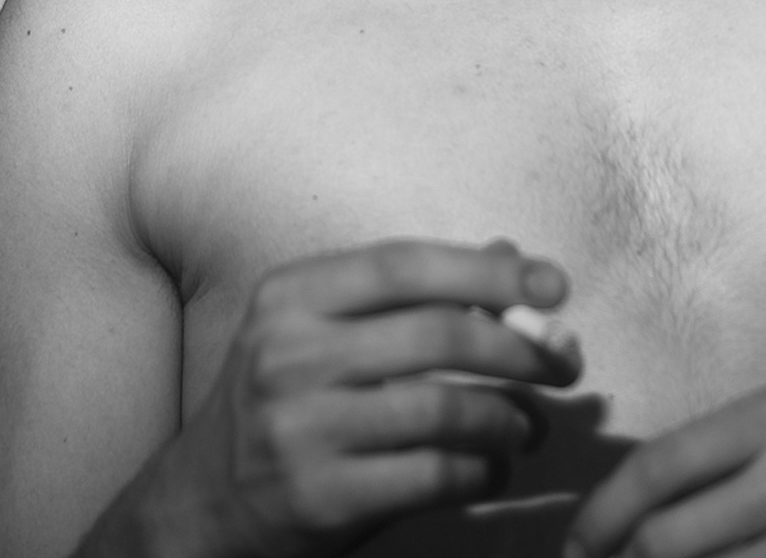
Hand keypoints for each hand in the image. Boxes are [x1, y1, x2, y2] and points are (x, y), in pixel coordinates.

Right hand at [166, 237, 580, 555]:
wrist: (201, 506)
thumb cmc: (283, 401)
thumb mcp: (323, 330)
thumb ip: (411, 294)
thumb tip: (509, 259)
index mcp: (292, 295)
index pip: (406, 265)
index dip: (488, 271)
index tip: (554, 284)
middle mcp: (290, 354)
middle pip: (437, 335)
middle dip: (520, 349)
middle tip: (565, 364)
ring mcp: (301, 429)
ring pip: (443, 411)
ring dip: (508, 418)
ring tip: (529, 426)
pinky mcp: (321, 499)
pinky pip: (432, 477)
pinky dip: (481, 471)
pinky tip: (493, 468)